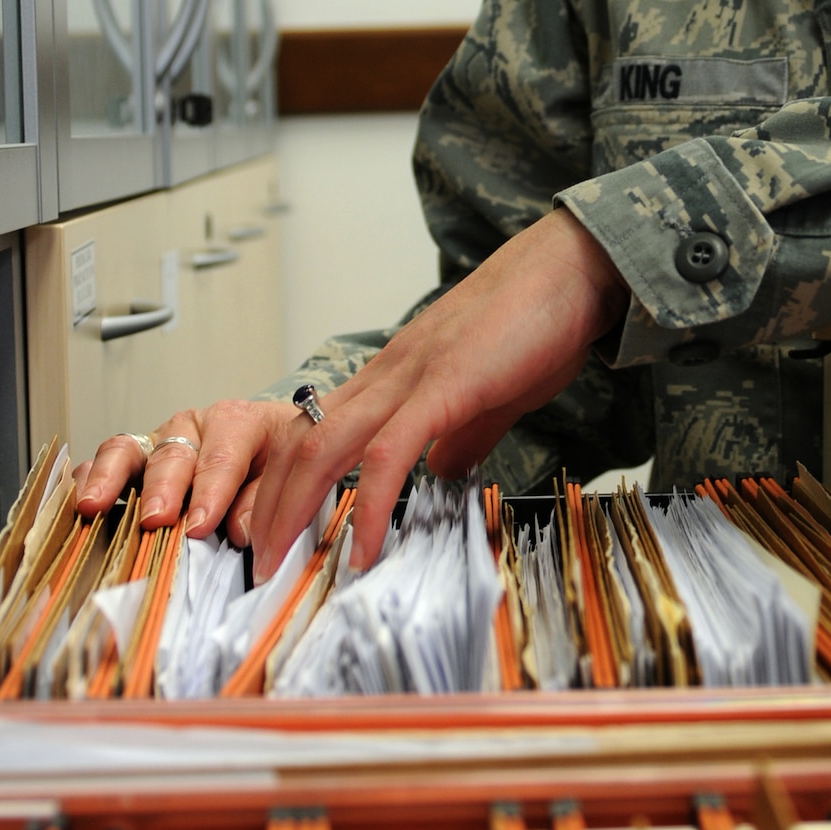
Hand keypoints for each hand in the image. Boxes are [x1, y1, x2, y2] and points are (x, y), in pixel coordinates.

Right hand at [75, 399, 298, 546]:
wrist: (271, 445)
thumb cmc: (276, 462)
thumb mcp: (283, 475)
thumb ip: (261, 501)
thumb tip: (238, 531)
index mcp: (239, 422)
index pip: (223, 455)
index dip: (211, 492)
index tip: (200, 526)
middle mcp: (194, 426)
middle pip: (173, 453)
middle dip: (162, 488)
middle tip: (155, 519)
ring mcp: (159, 439)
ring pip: (127, 449)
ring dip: (110, 479)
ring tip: (94, 506)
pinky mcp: (136, 457)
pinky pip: (104, 462)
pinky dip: (89, 479)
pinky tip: (78, 500)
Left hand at [248, 208, 627, 578]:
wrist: (572, 267)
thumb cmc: (538, 322)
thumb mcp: (491, 391)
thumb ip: (462, 432)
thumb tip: (444, 469)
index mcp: (394, 376)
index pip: (316, 431)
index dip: (287, 481)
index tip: (280, 529)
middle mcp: (387, 374)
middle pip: (302, 442)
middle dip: (271, 505)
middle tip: (258, 561)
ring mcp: (410, 378)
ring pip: (326, 446)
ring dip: (296, 508)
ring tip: (284, 562)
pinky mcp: (443, 386)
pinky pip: (389, 453)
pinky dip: (368, 504)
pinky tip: (366, 547)